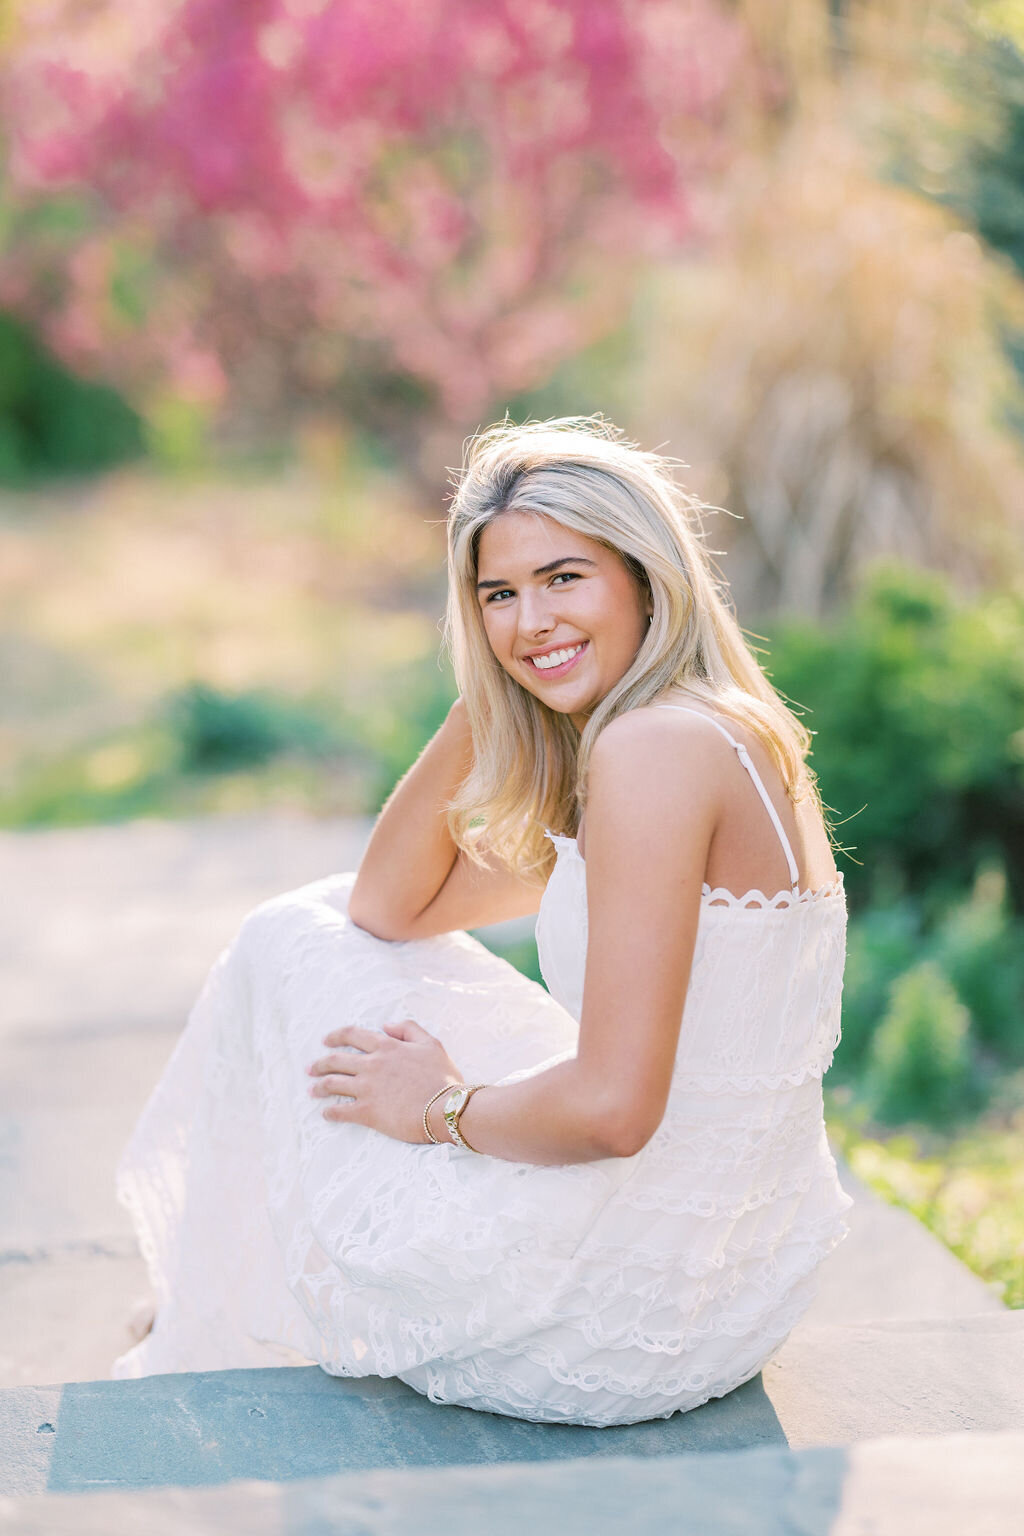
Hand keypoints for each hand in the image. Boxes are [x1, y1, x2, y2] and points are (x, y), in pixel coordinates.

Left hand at [307, 1019, 463, 1142]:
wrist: (445, 1108)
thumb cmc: (443, 1077)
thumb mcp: (431, 1044)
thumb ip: (409, 1029)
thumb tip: (386, 1025)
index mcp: (386, 1047)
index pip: (352, 1035)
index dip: (335, 1036)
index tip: (326, 1041)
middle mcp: (372, 1065)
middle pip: (336, 1061)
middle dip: (319, 1064)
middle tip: (311, 1068)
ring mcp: (367, 1088)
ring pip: (333, 1084)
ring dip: (319, 1086)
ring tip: (312, 1090)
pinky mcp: (367, 1112)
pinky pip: (341, 1111)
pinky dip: (330, 1113)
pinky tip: (326, 1114)